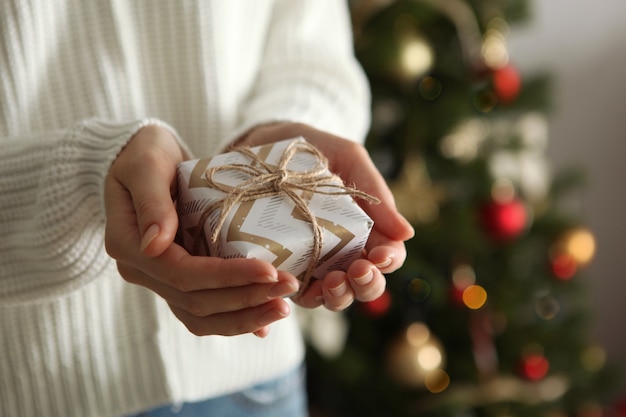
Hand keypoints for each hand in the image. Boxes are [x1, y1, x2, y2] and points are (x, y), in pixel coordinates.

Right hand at [104, 125, 298, 337]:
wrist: (144, 158)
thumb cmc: (145, 153)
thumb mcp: (146, 165)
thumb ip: (151, 202)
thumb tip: (154, 245)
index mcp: (130, 246)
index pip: (182, 274)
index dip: (227, 276)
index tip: (269, 269)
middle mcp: (144, 271)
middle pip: (197, 301)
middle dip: (246, 298)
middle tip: (289, 286)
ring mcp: (161, 279)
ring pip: (202, 315)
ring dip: (245, 316)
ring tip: (283, 306)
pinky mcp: (180, 279)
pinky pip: (206, 310)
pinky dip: (236, 318)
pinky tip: (265, 323)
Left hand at [236, 122, 413, 310]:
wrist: (264, 142)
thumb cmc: (314, 149)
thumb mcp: (349, 159)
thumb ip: (376, 192)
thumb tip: (408, 234)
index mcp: (366, 229)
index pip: (387, 256)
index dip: (388, 261)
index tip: (380, 255)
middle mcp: (343, 252)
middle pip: (365, 285)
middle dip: (367, 285)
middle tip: (358, 271)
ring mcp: (313, 264)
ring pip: (335, 297)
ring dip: (339, 297)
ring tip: (332, 282)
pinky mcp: (283, 268)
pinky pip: (295, 294)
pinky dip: (300, 298)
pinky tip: (296, 289)